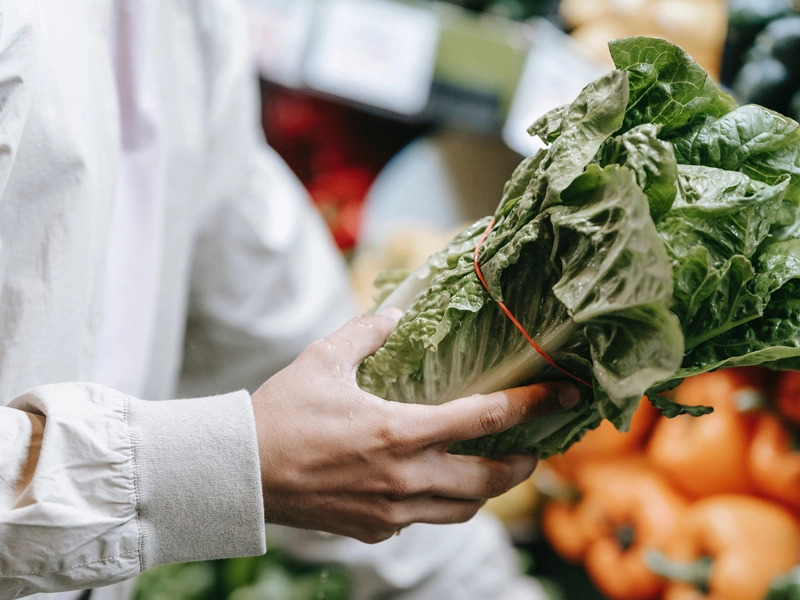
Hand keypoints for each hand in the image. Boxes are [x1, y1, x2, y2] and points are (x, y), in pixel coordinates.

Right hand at [250, 310, 578, 542]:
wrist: (241, 473)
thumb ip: (367, 333)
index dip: (530, 406)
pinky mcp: (374, 530)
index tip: (561, 396)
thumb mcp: (324, 360)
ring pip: (462, 511)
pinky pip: (424, 520)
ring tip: (493, 470)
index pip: (484, 419)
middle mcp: (404, 477)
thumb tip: (395, 314)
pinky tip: (432, 483)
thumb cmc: (281, 413)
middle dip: (522, 464)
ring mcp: (391, 511)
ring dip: (487, 491)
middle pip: (489, 481)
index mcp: (398, 431)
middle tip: (534, 447)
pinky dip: (441, 503)